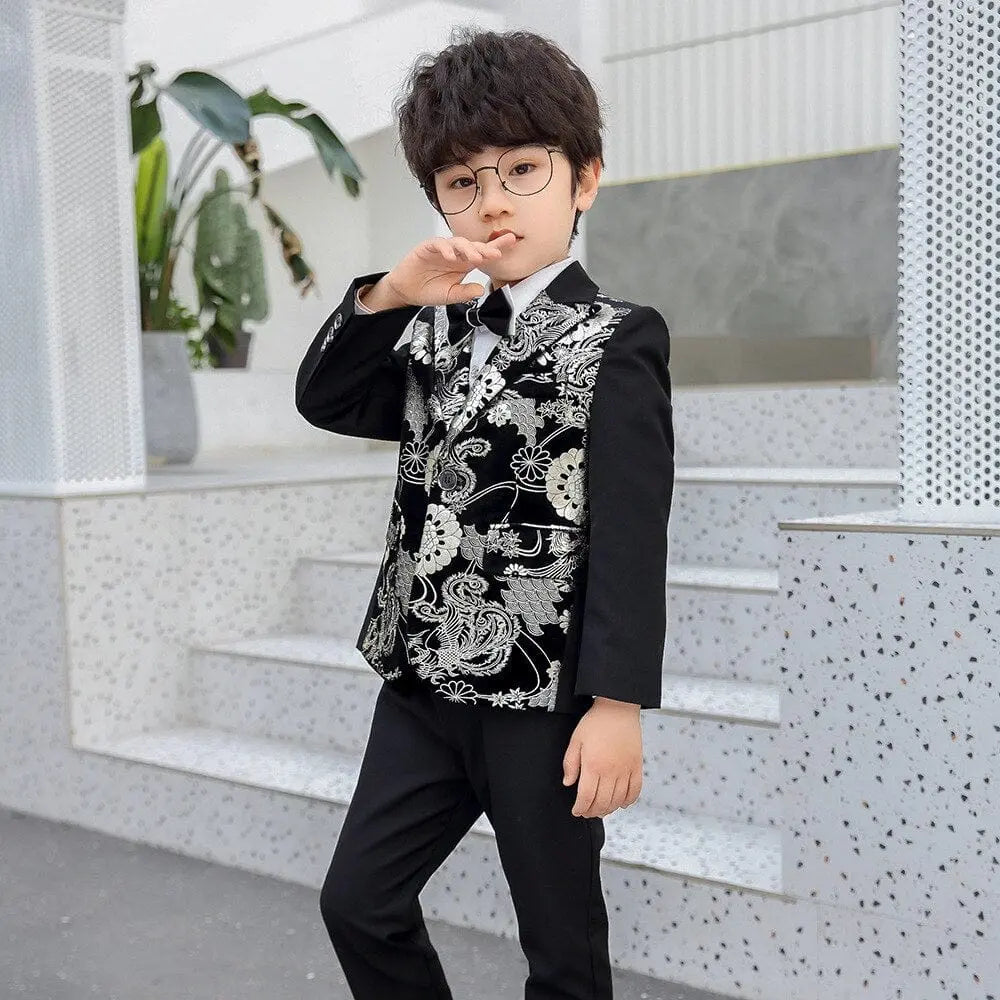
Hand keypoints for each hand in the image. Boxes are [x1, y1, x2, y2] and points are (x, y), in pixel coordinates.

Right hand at [383, 232, 517, 306]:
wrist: (406, 291)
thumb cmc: (428, 290)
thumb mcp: (450, 296)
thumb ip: (465, 294)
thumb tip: (481, 290)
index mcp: (464, 264)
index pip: (483, 254)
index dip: (496, 247)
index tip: (512, 243)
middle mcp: (455, 254)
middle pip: (473, 246)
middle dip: (485, 248)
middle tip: (496, 253)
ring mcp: (442, 249)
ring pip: (458, 242)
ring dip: (468, 248)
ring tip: (475, 257)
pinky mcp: (427, 248)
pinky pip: (438, 244)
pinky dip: (445, 249)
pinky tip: (451, 257)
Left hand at [562, 700, 642, 817]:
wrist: (618, 708)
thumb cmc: (595, 722)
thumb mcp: (576, 740)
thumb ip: (570, 763)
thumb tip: (568, 783)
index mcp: (593, 765)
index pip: (586, 797)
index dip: (580, 808)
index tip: (576, 811)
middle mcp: (611, 771)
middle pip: (602, 802)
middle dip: (592, 811)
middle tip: (587, 812)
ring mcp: (626, 770)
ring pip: (618, 800)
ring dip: (609, 809)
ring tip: (601, 810)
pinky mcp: (637, 766)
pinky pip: (635, 791)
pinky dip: (629, 801)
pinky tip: (621, 803)